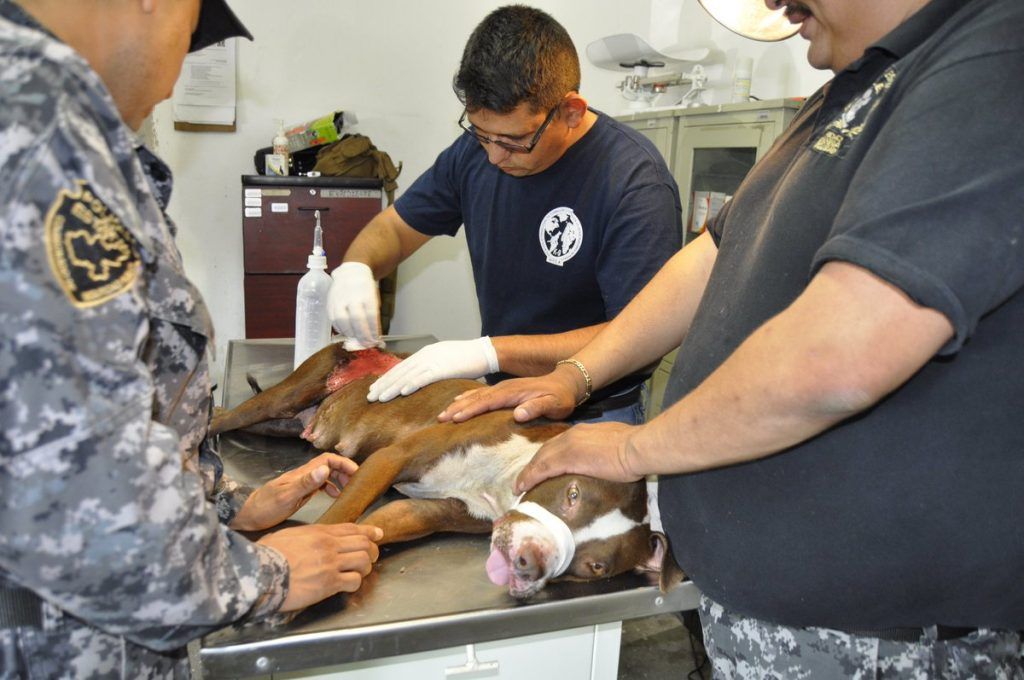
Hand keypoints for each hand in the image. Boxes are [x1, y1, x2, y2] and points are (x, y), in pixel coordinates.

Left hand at [231, 453, 357, 531]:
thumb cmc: (265, 507)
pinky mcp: (300, 494)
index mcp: (302, 473)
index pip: (327, 459)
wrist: (247, 516)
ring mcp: (302, 484)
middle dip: (344, 470)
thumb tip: (325, 469)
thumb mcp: (286, 496)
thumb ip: (305, 483)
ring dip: (339, 478)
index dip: (343, 463)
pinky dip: (330, 488)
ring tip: (349, 489)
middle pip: (329, 465)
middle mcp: (304, 476)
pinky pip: (320, 486)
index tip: (356, 473)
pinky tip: (335, 496)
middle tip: (356, 483)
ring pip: (326, 475)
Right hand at [258, 523, 381, 611]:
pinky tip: (348, 586)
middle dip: (372, 550)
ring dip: (366, 567)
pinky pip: (354, 581)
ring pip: (364, 561)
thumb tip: (306, 539)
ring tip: (360, 572)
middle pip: (363, 543)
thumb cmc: (267, 554)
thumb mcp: (288, 535)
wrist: (260, 572)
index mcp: (319, 532)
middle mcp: (329, 545)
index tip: (378, 534)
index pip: (352, 528)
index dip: (368, 531)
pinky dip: (355, 584)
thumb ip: (304, 536)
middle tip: (371, 557)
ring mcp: (331, 564)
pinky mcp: (329, 583)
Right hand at [328, 262, 382, 348]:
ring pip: (342, 321)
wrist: (351, 273)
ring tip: (357, 339)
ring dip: (350, 334)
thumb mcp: (374, 300)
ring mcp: (339, 299)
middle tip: (366, 344)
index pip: (371, 315)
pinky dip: (340, 329)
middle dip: (362, 335)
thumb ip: (374, 317)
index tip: (375, 340)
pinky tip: (347, 332)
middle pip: (356, 319)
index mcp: (366, 294)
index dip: (372, 330)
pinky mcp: (330, 303)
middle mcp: (352, 296)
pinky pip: (333, 320)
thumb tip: (375, 337)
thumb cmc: (365, 289)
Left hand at [367, 337, 499, 401]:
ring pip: (407, 376)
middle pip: (399, 371)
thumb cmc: (468, 359)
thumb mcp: (445, 361)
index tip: (375, 388)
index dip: (387, 378)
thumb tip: (422, 378)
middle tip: (369, 396)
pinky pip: (422, 378)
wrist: (485, 352)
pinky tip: (400, 393)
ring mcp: (433, 361)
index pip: (401, 367)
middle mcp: (425, 355)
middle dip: (383, 384)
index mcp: (425, 354)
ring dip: (391, 388)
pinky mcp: (442, 368)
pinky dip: (410, 385)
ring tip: (379, 398)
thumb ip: (432, 367)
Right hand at [437, 364, 580, 422]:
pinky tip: (459, 400)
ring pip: (477, 395)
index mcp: (514, 393)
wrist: (567, 381)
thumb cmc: (562, 397)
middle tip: (441, 418)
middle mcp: (505, 388)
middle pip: (477, 398)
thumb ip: (537, 408)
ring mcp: (504, 387)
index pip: (488, 402)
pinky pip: (482, 393)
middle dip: (458, 408)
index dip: (471, 410)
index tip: (456, 419)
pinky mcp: (505, 389)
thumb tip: (518, 414)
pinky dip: (468, 396)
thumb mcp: (555, 404)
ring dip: (459, 403)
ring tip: (443, 412)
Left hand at [514, 422, 642, 493]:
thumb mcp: (615, 445)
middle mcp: (572, 435)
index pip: (559, 444)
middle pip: (546, 450)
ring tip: (520, 486)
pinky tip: (522, 487)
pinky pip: (542, 469)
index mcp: (583, 431)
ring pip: (540, 459)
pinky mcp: (567, 458)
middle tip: (525, 479)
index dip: (547, 456)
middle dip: (534, 464)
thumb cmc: (635, 449)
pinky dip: (530, 478)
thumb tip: (606, 462)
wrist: (637, 447)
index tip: (541, 468)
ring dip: (528, 473)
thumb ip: (604, 452)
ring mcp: (568, 445)